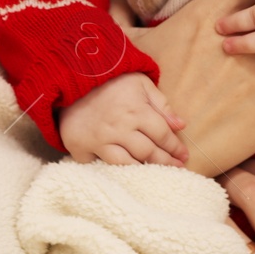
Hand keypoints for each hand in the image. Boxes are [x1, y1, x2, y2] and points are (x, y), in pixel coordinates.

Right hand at [58, 72, 188, 166]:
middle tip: (177, 169)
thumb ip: (161, 105)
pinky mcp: (80, 148)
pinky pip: (99, 166)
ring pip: (126, 164)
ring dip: (143, 170)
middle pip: (148, 153)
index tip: (184, 156)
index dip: (175, 148)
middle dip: (166, 162)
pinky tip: (124, 176)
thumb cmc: (111, 80)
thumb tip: (181, 125)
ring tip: (155, 174)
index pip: (162, 135)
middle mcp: (119, 128)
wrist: (71, 77)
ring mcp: (98, 140)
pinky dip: (111, 171)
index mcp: (136, 111)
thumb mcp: (140, 83)